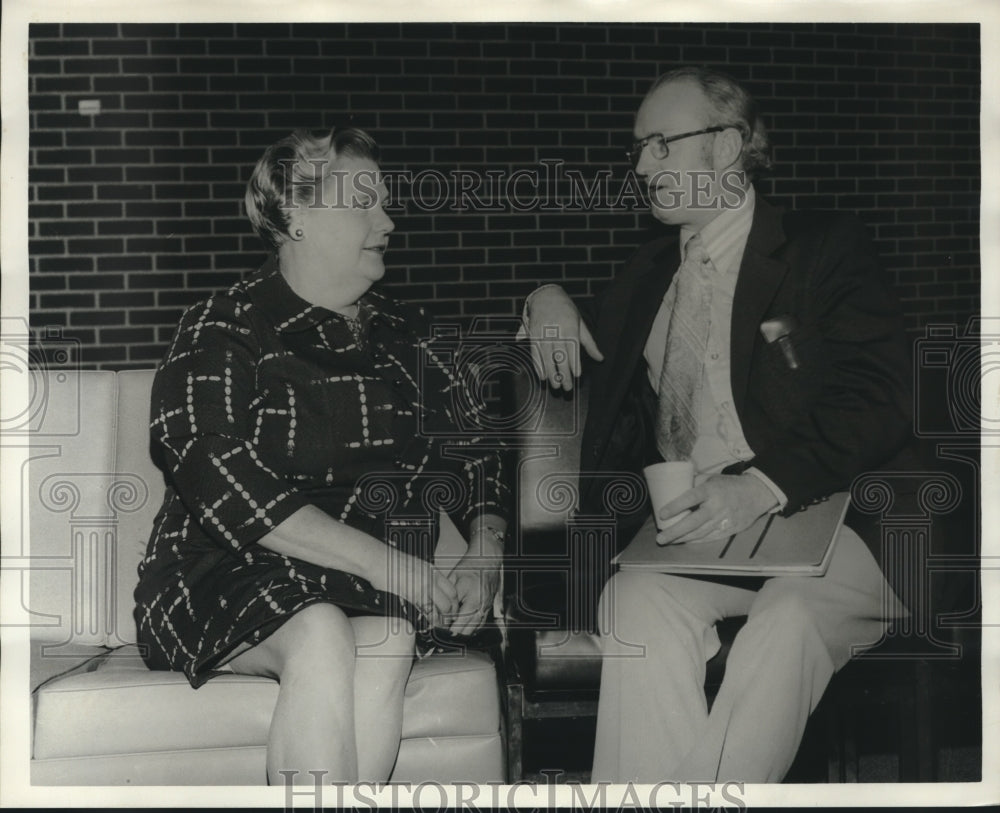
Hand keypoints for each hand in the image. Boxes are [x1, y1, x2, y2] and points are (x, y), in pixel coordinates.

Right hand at [372, 549, 458, 627]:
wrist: (379, 560)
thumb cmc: (391, 563)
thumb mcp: (415, 566)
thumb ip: (425, 577)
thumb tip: (428, 590)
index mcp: (432, 571)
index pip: (452, 590)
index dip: (454, 603)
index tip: (452, 611)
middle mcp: (431, 579)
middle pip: (450, 601)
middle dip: (451, 615)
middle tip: (449, 622)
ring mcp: (423, 587)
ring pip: (441, 608)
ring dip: (442, 620)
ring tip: (440, 627)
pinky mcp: (412, 595)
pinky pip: (427, 611)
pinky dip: (430, 620)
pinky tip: (429, 625)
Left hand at [447, 535, 502, 635]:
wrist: (487, 559)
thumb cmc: (471, 566)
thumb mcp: (454, 579)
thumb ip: (447, 597)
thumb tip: (439, 611)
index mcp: (473, 601)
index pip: (459, 623)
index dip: (449, 630)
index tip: (440, 632)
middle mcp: (481, 607)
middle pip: (468, 630)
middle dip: (455, 634)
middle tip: (444, 635)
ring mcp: (486, 608)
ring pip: (475, 629)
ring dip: (464, 632)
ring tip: (453, 633)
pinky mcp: (489, 606)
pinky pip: (481, 623)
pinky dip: (472, 627)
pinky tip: (465, 627)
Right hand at [524, 285, 603, 390]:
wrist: (546, 296)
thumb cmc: (567, 311)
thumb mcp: (580, 324)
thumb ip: (589, 343)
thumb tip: (600, 358)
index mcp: (570, 327)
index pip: (573, 348)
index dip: (575, 362)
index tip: (577, 375)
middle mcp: (555, 331)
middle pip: (559, 356)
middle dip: (563, 373)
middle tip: (568, 387)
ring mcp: (542, 333)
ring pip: (547, 357)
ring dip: (551, 373)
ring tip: (555, 385)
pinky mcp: (532, 335)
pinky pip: (535, 353)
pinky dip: (538, 365)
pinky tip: (542, 375)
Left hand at [655, 474, 777, 544]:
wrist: (756, 494)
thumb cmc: (728, 484)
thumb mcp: (711, 478)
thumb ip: (694, 484)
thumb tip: (673, 489)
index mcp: (712, 490)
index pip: (691, 498)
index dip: (676, 506)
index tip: (661, 514)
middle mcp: (717, 506)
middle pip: (694, 522)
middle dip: (675, 532)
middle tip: (660, 538)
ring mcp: (724, 520)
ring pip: (700, 533)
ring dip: (683, 539)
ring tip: (668, 541)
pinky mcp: (730, 530)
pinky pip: (710, 538)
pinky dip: (696, 541)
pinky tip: (685, 542)